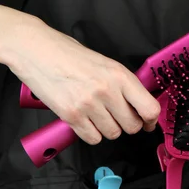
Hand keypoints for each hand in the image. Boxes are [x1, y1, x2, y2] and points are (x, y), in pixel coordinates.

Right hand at [0, 5, 159, 144]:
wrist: (37, 50)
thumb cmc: (70, 54)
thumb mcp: (105, 63)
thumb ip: (124, 84)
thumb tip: (140, 105)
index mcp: (120, 75)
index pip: (149, 108)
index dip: (151, 120)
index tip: (148, 123)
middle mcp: (107, 90)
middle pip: (132, 126)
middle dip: (127, 124)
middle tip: (117, 115)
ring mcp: (89, 104)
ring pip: (112, 134)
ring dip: (107, 128)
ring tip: (96, 113)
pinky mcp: (71, 116)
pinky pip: (93, 138)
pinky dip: (91, 133)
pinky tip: (85, 118)